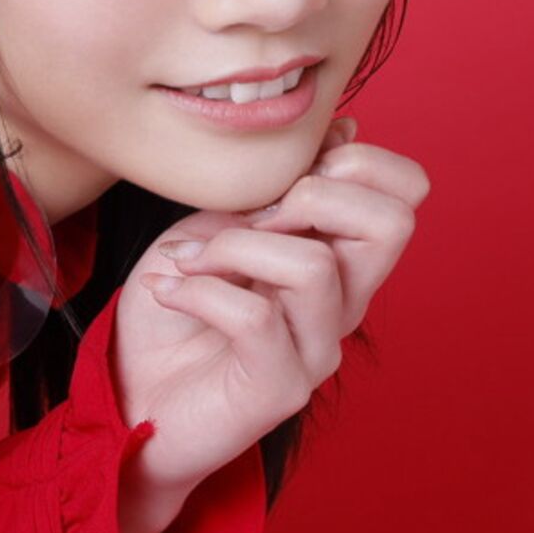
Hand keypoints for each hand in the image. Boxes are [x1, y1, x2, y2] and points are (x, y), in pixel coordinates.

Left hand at [113, 114, 428, 503]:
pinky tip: (166, 292)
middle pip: (391, 223)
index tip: (275, 179)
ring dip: (234, 245)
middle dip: (311, 195)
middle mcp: (342, 305)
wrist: (128, 400)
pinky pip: (256, 317)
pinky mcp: (280, 388)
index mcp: (338, 259)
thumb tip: (342, 132)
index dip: (351, 162)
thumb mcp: (208, 228)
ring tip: (185, 261)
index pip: (405, 193)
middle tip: (245, 216)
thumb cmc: (171, 314)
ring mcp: (317, 349)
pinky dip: (199, 290)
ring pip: (316, 266)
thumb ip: (265, 190)